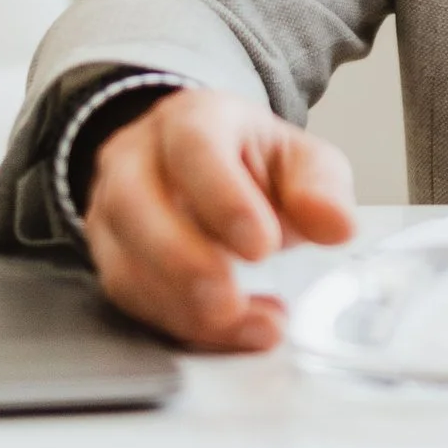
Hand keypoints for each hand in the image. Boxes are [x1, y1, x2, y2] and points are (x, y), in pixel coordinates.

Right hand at [80, 88, 355, 350]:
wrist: (208, 168)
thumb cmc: (253, 163)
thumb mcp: (301, 159)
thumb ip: (322, 188)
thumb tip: (338, 226)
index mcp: (192, 118)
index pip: (194, 148)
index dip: (223, 199)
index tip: (263, 247)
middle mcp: (137, 157)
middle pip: (135, 204)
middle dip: (184, 262)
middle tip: (232, 301)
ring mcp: (112, 208)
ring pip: (123, 260)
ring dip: (182, 304)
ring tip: (249, 323)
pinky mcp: (110, 256)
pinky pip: (128, 296)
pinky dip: (177, 322)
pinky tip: (229, 329)